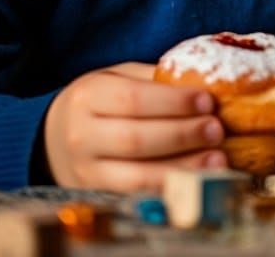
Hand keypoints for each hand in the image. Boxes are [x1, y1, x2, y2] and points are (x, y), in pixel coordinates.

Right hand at [44, 62, 226, 190]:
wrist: (57, 135)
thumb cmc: (103, 99)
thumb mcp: (121, 77)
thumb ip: (155, 78)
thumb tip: (205, 80)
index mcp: (89, 95)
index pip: (133, 99)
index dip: (173, 102)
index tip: (207, 101)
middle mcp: (81, 135)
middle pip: (136, 139)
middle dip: (182, 135)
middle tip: (217, 129)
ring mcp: (85, 171)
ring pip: (136, 176)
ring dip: (182, 168)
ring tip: (217, 159)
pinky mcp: (95, 196)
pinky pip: (136, 196)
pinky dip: (169, 189)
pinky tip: (196, 179)